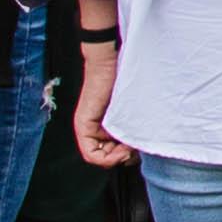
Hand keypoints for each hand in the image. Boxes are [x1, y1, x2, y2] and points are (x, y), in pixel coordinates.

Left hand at [71, 30, 130, 169]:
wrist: (109, 63)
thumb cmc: (124, 80)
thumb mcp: (132, 110)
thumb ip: (134, 128)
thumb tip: (137, 150)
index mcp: (105, 127)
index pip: (111, 156)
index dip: (123, 159)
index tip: (134, 149)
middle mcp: (94, 131)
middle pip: (105, 159)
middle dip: (122, 158)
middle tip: (133, 147)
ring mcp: (86, 129)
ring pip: (98, 158)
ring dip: (116, 156)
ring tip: (127, 144)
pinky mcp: (84, 126)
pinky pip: (91, 154)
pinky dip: (106, 156)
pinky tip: (119, 146)